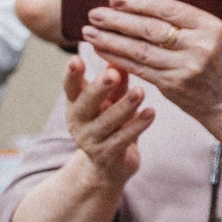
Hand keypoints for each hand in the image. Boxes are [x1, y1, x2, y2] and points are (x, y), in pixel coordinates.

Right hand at [62, 56, 151, 185]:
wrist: (110, 165)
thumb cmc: (111, 121)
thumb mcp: (112, 99)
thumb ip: (116, 80)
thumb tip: (119, 56)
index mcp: (75, 103)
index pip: (70, 86)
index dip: (72, 74)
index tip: (76, 59)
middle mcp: (78, 121)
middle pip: (86, 102)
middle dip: (99, 88)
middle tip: (113, 74)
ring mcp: (90, 140)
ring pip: (107, 122)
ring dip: (124, 106)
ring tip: (140, 92)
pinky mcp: (107, 155)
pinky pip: (123, 139)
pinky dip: (137, 126)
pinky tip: (151, 113)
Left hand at [82, 0, 221, 140]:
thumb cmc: (212, 61)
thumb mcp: (208, 35)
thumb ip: (181, 22)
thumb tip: (135, 5)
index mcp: (210, 25)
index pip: (168, 9)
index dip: (138, 3)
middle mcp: (199, 45)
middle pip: (150, 29)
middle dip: (118, 20)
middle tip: (94, 14)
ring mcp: (186, 67)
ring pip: (140, 50)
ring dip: (110, 40)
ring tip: (89, 32)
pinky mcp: (173, 85)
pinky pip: (138, 69)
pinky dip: (117, 58)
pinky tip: (101, 50)